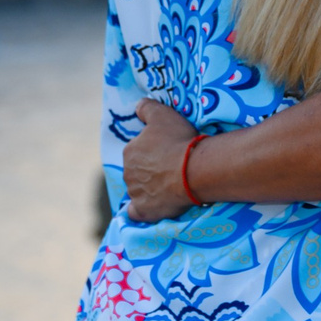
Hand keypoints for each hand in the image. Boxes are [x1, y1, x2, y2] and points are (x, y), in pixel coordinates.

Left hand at [124, 99, 198, 221]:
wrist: (193, 170)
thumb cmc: (178, 141)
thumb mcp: (163, 114)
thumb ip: (146, 108)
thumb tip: (137, 107)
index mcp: (130, 152)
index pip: (137, 152)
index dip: (153, 152)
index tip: (168, 152)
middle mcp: (128, 173)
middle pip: (137, 171)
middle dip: (149, 170)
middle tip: (171, 168)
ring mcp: (135, 194)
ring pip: (139, 190)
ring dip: (149, 188)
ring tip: (170, 186)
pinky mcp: (144, 211)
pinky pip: (137, 212)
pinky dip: (141, 210)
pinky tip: (151, 207)